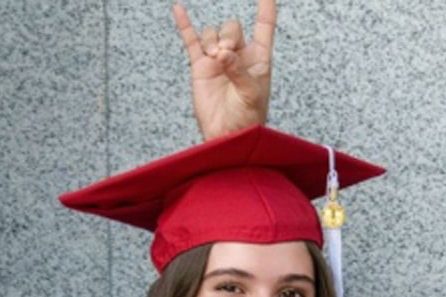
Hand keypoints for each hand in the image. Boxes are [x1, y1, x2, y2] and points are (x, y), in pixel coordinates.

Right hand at [173, 0, 275, 139]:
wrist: (228, 136)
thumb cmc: (248, 119)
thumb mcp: (251, 94)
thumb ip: (239, 71)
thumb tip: (222, 53)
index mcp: (258, 59)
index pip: (264, 27)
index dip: (266, 10)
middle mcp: (238, 56)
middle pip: (233, 27)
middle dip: (229, 35)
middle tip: (226, 53)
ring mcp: (218, 59)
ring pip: (212, 33)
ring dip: (212, 40)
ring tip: (214, 58)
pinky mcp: (200, 66)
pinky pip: (191, 40)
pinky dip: (185, 25)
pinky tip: (179, 9)